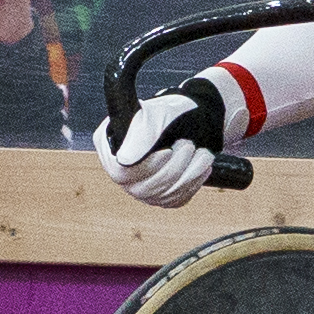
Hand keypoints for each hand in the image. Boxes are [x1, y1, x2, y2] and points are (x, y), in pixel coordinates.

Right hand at [97, 82, 229, 206]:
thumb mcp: (157, 116)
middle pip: (143, 188)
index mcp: (110, 148)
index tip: (168, 152)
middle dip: (173, 167)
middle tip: (188, 144)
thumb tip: (124, 161)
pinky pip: (176, 199)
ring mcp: (139, 187)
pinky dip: (194, 183)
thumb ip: (141, 134)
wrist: (190, 120)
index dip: (146, 166)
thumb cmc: (169, 114)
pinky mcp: (160, 197)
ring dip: (188, 173)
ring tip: (201, 152)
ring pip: (162, 195)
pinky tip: (202, 165)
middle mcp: (120, 172)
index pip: (119, 172)